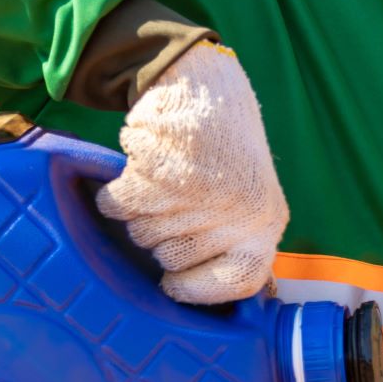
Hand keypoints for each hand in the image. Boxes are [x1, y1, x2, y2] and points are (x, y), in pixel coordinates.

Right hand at [96, 41, 288, 303]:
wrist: (204, 85)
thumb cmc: (224, 150)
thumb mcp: (250, 197)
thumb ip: (237, 242)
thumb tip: (218, 296)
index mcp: (266, 221)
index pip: (238, 282)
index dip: (198, 289)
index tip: (172, 285)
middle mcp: (238, 211)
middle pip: (173, 260)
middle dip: (162, 236)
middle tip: (174, 202)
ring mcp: (200, 192)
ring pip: (141, 234)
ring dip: (140, 212)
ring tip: (162, 180)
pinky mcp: (161, 170)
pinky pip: (118, 206)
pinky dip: (116, 193)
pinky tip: (138, 170)